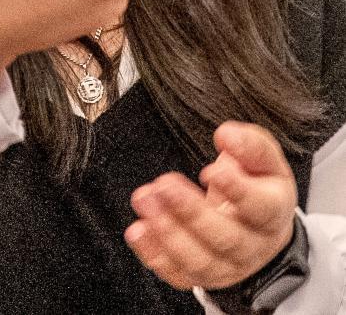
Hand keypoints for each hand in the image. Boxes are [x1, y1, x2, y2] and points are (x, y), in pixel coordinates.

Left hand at [124, 121, 296, 290]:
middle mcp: (252, 246)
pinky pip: (178, 274)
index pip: (259, 208)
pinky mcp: (202, 276)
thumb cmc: (258, 183)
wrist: (258, 225)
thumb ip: (250, 144)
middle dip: (190, 211)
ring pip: (200, 261)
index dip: (237, 191)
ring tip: (145, 200)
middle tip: (164, 184)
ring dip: (167, 232)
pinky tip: (138, 230)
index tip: (210, 171)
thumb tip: (226, 135)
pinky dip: (154, 254)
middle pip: (225, 237)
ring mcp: (227, 266)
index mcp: (272, 212)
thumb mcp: (264, 158)